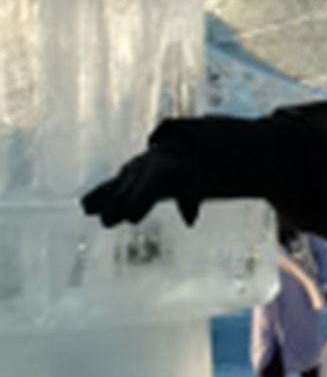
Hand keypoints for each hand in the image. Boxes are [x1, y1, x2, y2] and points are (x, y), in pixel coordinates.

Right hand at [81, 124, 205, 227]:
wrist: (170, 155)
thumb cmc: (183, 173)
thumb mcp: (191, 183)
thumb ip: (190, 200)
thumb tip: (190, 221)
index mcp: (157, 173)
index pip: (145, 188)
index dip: (138, 201)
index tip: (130, 217)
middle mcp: (139, 171)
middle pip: (126, 190)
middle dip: (117, 204)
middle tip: (107, 221)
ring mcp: (128, 174)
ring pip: (112, 186)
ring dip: (101, 199)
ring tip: (87, 210)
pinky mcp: (121, 178)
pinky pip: (107, 186)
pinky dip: (96, 195)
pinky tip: (85, 206)